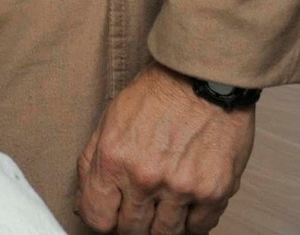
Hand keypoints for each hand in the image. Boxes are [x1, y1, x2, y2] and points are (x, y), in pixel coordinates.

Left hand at [76, 63, 254, 234]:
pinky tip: (186, 204)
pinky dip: (191, 222)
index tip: (110, 215)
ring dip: (161, 224)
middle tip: (139, 206)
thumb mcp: (109, 120)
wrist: (202, 79)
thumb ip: (93, 163)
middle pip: (132, 230)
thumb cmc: (156, 95)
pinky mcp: (214, 192)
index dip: (102, 221)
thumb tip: (85, 201)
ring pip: (165, 234)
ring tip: (163, 202)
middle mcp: (145, 178)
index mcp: (114, 159)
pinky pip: (199, 228)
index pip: (98, 218)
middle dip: (131, 222)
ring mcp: (181, 188)